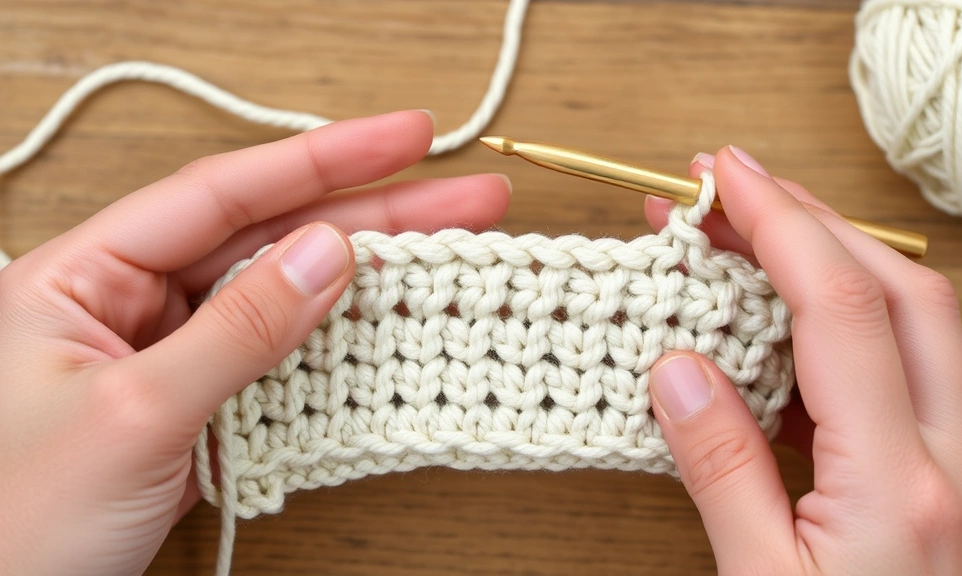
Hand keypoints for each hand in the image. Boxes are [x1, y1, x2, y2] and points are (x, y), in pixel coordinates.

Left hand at [0, 110, 510, 575]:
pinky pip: (279, 354)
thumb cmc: (19, 526)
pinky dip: (337, 344)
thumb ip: (238, 329)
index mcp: (81, 276)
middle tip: (466, 200)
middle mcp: (127, 301)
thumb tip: (328, 254)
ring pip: (283, 295)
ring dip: (367, 279)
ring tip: (451, 257)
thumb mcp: (136, 415)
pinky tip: (391, 325)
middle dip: (373, 213)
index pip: (221, 194)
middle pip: (268, 236)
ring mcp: (170, 353)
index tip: (407, 138)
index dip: (323, 159)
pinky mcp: (200, 402)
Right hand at [644, 147, 961, 573]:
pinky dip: (846, 334)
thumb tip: (677, 366)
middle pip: (903, 291)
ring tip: (742, 245)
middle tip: (727, 191)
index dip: (779, 224)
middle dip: (813, 220)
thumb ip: (720, 471)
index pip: (841, 310)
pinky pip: (913, 380)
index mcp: (904, 491)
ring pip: (919, 326)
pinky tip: (783, 336)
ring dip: (833, 266)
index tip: (720, 175)